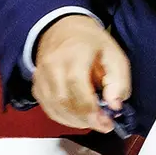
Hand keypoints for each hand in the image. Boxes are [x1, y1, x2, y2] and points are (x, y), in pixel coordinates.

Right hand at [32, 15, 131, 132]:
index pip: (77, 87)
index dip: (92, 109)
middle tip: (103, 125)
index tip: (107, 122)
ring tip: (93, 122)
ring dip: (75, 121)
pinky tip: (78, 118)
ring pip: (54, 108)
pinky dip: (64, 118)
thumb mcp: (114, 53)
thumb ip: (119, 79)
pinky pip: (48, 108)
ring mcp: (41, 76)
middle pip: (64, 101)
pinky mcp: (36, 85)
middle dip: (86, 119)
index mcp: (74, 54)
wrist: (62, 28)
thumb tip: (116, 105)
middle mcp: (53, 65)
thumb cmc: (91, 42)